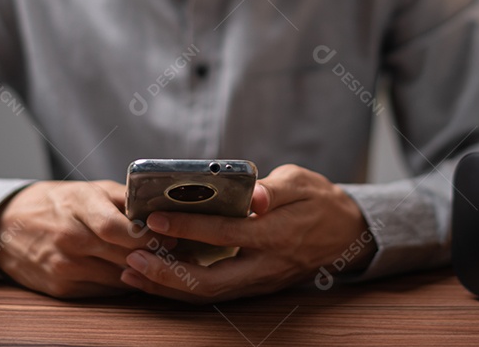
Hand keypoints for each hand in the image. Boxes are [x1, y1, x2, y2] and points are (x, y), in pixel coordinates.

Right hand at [0, 180, 167, 298]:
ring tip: (164, 263)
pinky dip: (122, 283)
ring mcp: (64, 267)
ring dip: (143, 272)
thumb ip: (124, 199)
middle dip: (154, 255)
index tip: (171, 235)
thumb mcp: (88, 189)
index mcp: (77, 207)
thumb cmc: (57, 203)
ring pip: (118, 277)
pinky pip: (104, 290)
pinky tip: (133, 273)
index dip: (147, 235)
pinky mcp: (62, 289)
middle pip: (122, 255)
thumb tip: (162, 210)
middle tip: (179, 253)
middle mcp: (69, 239)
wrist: (7, 227)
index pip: (115, 227)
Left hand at [119, 164, 375, 302]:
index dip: (188, 228)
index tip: (156, 219)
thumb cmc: (318, 200)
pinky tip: (155, 277)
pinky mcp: (253, 287)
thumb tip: (255, 196)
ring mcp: (259, 282)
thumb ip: (275, 189)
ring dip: (168, 287)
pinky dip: (181, 288)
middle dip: (168, 274)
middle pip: (211, 282)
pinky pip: (213, 293)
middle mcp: (266, 266)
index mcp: (278, 235)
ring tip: (132, 272)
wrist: (346, 233)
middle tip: (132, 259)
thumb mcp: (301, 183)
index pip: (226, 233)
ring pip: (208, 294)